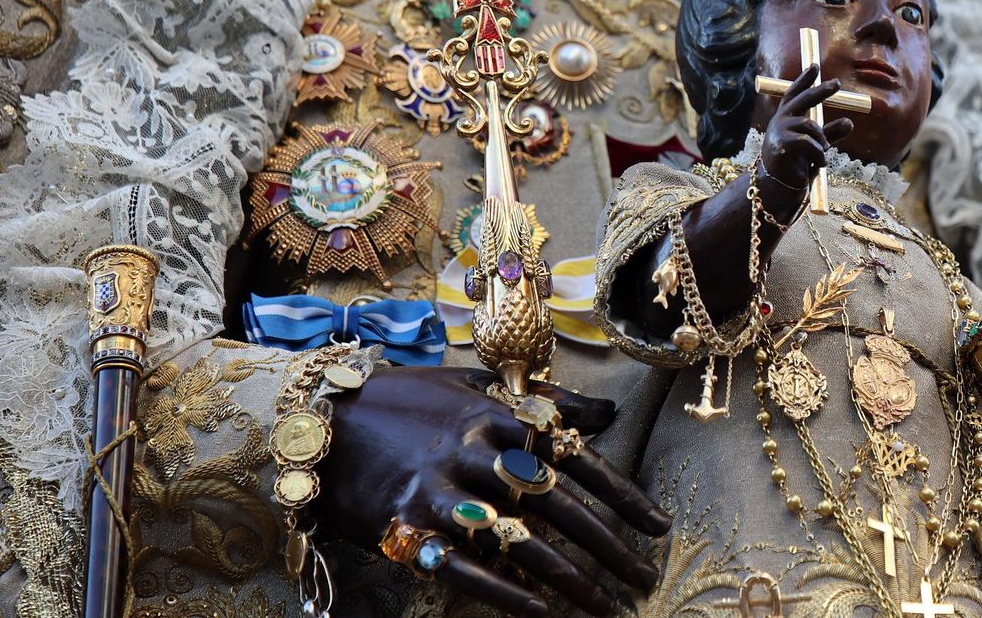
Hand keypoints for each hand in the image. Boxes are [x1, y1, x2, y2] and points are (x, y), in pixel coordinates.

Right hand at [317, 367, 671, 615]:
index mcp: (500, 415)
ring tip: (607, 608)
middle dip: (609, 548)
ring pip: (522, 543)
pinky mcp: (405, 526)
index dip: (624, 496)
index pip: (577, 459)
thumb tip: (606, 415)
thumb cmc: (409, 400)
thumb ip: (544, 401)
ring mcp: (440, 491)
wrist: (322, 419)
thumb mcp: (478, 386)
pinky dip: (505, 594)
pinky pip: (464, 569)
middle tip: (644, 578)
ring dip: (571, 582)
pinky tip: (542, 613)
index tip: (659, 527)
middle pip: (561, 507)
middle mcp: (476, 452)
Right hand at [759, 63, 853, 211]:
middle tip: (837, 83)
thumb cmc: (796, 161)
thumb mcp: (816, 143)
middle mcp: (781, 119)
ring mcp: (780, 130)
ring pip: (811, 126)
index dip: (804, 80)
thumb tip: (849, 122)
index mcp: (787, 116)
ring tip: (822, 153)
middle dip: (820, 91)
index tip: (815, 66)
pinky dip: (819, 154)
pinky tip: (819, 162)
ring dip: (822, 140)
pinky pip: (809, 143)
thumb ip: (830, 132)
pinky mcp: (783, 144)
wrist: (780, 183)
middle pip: (803, 99)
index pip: (795, 93)